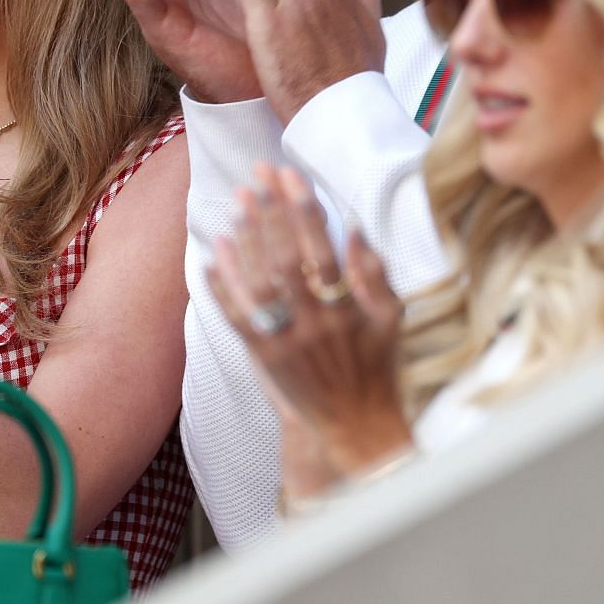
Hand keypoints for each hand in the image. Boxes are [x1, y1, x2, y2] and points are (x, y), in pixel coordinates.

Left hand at [206, 163, 409, 479]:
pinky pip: (238, 318)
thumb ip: (375, 274)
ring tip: (237, 203)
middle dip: (271, 213)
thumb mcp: (390, 319)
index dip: (304, 208)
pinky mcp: (265, 358)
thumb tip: (354, 228)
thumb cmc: (378, 368)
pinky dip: (223, 286)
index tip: (290, 175)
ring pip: (260, 285)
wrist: (357, 428)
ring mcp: (287, 341)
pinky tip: (213, 255)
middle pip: (287, 259)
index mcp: (348, 308)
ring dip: (247, 241)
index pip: (324, 247)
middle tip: (256, 176)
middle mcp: (316, 323)